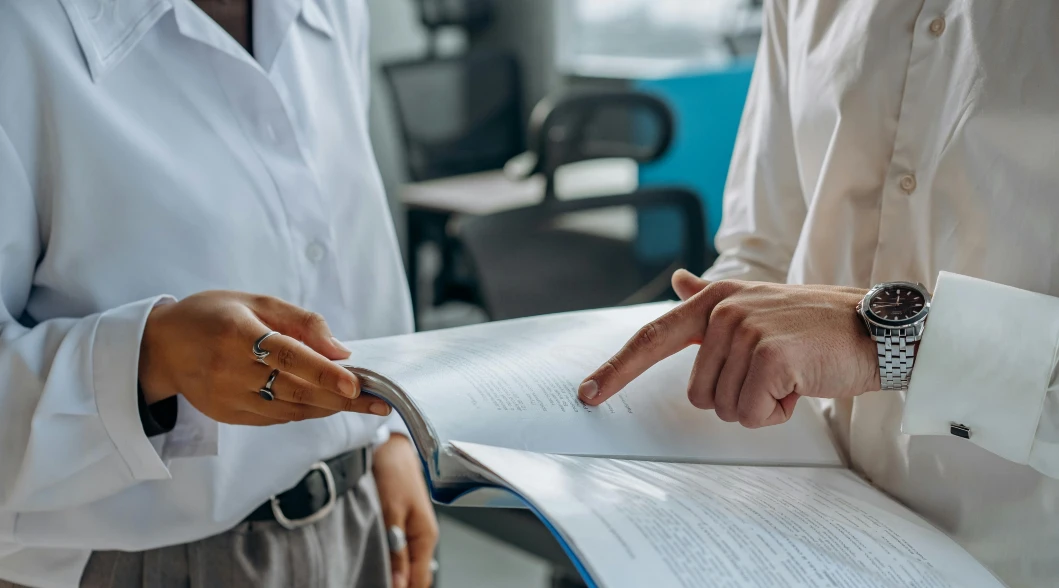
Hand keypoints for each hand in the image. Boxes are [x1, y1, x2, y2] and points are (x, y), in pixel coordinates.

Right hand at [138, 290, 391, 425]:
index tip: (356, 383)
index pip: (289, 356)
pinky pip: (276, 417)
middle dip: (342, 398)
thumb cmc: (212, 315)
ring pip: (290, 409)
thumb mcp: (255, 302)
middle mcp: (230, 370)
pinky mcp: (228, 415)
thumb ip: (300, 322)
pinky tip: (326, 404)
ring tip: (361, 402)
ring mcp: (227, 397)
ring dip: (329, 407)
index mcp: (236, 334)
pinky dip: (305, 411)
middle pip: (296, 390)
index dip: (324, 372)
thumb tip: (340, 350)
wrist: (160, 347)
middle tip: (378, 402)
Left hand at [374, 434, 437, 587]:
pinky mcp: (402, 525)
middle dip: (395, 584)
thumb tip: (399, 585)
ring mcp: (413, 532)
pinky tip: (372, 559)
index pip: (419, 582)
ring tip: (368, 574)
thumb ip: (397, 552)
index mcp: (426, 536)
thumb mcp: (392, 511)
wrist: (390, 445)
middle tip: (368, 581)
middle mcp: (423, 537)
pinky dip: (387, 560)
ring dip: (390, 573)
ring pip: (405, 566)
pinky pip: (399, 553)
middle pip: (414, 577)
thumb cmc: (394, 470)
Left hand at [579, 270, 879, 427]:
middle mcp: (723, 311)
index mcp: (714, 300)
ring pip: (723, 408)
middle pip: (697, 394)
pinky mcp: (770, 356)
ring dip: (760, 404)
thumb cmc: (816, 326)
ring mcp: (746, 331)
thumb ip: (711, 297)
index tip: (588, 393)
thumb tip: (679, 279)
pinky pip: (751, 414)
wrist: (877, 328)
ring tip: (791, 375)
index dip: (618, 368)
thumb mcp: (759, 302)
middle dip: (736, 397)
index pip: (652, 337)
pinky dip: (778, 412)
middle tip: (775, 374)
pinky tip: (801, 384)